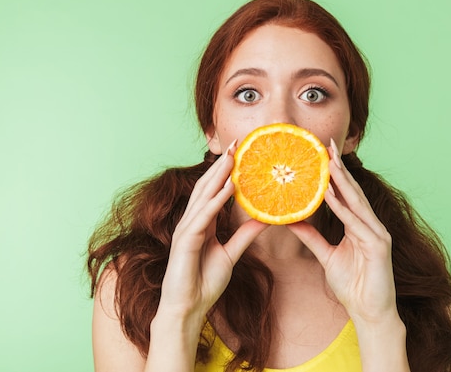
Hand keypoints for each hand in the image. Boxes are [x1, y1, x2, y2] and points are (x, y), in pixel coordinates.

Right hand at [157, 141, 266, 321]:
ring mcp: (187, 229)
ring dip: (219, 175)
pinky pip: (204, 215)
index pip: (213, 191)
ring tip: (234, 157)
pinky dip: (217, 200)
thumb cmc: (203, 283)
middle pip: (207, 186)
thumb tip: (265, 220)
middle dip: (222, 164)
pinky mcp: (186, 240)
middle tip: (237, 143)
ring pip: (204, 195)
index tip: (240, 154)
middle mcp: (192, 221)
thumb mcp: (231, 255)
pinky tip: (229, 187)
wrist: (188, 308)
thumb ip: (245, 236)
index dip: (225, 172)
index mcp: (201, 223)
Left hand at [287, 140, 399, 325]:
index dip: (334, 175)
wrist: (370, 313)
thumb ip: (312, 238)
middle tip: (326, 146)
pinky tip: (329, 194)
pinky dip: (341, 207)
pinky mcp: (379, 245)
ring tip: (328, 161)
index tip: (321, 155)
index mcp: (360, 226)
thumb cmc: (353, 286)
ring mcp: (377, 234)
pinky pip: (355, 223)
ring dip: (341, 181)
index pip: (345, 195)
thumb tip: (291, 221)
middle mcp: (371, 225)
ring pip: (356, 202)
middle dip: (339, 168)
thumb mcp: (327, 256)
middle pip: (352, 192)